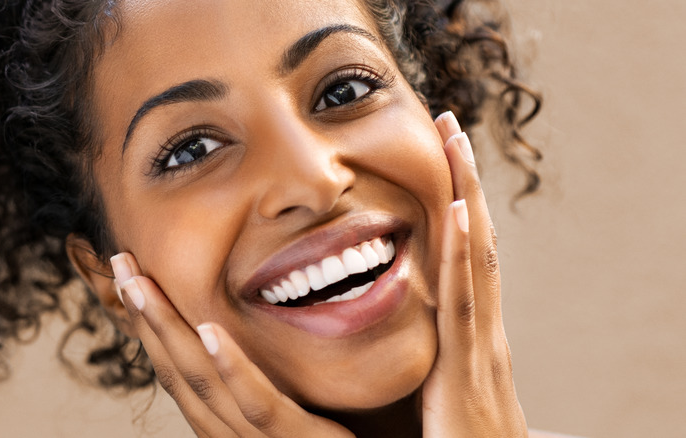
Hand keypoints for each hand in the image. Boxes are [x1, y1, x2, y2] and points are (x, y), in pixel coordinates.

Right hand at [110, 253, 353, 437]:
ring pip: (204, 383)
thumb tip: (237, 329)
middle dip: (146, 316)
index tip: (131, 277)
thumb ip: (266, 377)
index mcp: (228, 422)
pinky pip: (258, 405)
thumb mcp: (296, 404)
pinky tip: (208, 329)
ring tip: (142, 283)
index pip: (179, 369)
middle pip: (178, 371)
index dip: (151, 323)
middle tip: (121, 262)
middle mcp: (231, 434)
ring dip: (169, 329)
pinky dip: (231, 366)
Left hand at [422, 111, 527, 436]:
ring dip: (468, 195)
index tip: (445, 157)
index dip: (458, 203)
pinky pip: (464, 303)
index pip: (465, 254)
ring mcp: (480, 346)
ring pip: (477, 257)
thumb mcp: (436, 388)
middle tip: (452, 125)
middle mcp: (481, 329)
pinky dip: (466, 255)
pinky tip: (462, 213)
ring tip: (457, 142)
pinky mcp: (468, 370)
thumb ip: (423, 354)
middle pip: (477, 241)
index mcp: (468, 333)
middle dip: (466, 181)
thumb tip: (395, 321)